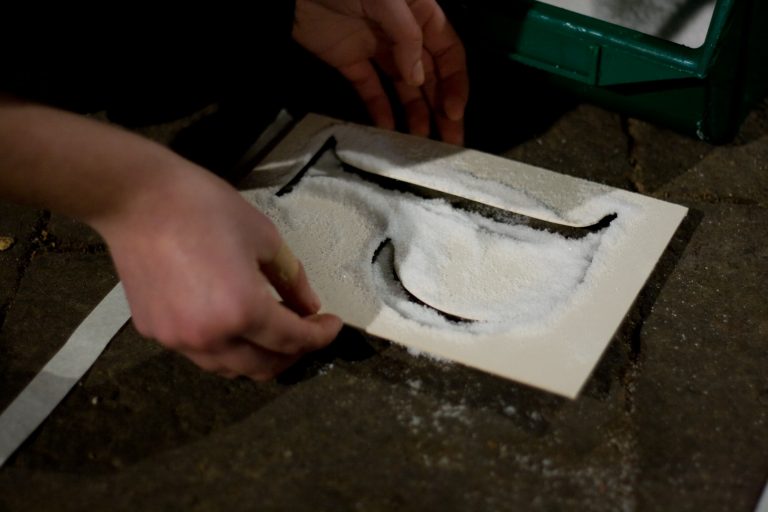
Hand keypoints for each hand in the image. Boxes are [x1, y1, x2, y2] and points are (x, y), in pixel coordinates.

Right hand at [95, 166, 342, 379]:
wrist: (136, 199)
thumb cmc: (205, 208)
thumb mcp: (264, 237)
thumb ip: (291, 279)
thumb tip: (308, 307)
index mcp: (242, 311)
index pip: (292, 340)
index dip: (320, 336)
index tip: (333, 325)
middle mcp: (209, 338)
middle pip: (263, 367)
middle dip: (293, 353)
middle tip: (305, 329)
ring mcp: (177, 340)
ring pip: (229, 368)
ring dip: (258, 355)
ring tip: (271, 329)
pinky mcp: (153, 332)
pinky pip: (200, 352)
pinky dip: (225, 345)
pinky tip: (230, 320)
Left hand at [293, 0, 468, 144]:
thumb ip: (407, 37)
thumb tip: (417, 79)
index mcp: (422, 14)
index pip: (449, 53)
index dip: (455, 84)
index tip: (454, 112)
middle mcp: (404, 35)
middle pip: (430, 76)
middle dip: (441, 108)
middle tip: (449, 142)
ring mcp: (377, 49)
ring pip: (403, 88)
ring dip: (415, 114)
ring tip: (419, 142)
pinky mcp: (351, 62)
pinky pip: (370, 90)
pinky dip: (380, 110)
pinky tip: (388, 130)